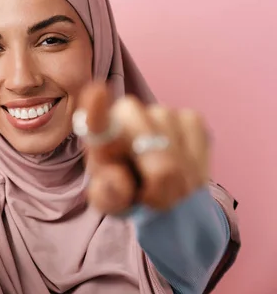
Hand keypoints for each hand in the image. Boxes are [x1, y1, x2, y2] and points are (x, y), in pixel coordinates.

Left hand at [77, 82, 209, 213]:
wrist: (153, 186)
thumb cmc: (125, 189)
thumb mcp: (111, 201)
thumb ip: (109, 195)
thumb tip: (117, 181)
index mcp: (99, 134)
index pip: (96, 121)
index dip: (97, 108)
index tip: (97, 91)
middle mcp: (127, 113)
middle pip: (153, 151)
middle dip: (159, 184)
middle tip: (154, 199)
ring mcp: (160, 111)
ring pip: (177, 155)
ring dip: (178, 181)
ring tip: (166, 186)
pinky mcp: (190, 117)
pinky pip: (197, 148)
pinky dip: (194, 168)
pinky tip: (182, 171)